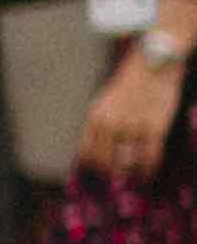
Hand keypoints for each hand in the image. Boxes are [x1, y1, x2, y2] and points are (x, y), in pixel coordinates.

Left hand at [75, 45, 183, 181]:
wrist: (154, 63)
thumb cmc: (129, 84)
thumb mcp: (104, 102)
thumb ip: (98, 126)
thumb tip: (93, 155)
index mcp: (95, 117)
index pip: (88, 154)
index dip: (94, 168)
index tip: (100, 174)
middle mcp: (111, 124)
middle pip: (106, 163)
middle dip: (112, 174)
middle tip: (118, 179)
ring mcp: (133, 126)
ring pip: (128, 163)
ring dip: (130, 174)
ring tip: (133, 178)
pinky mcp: (155, 127)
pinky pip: (149, 158)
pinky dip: (148, 170)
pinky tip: (147, 174)